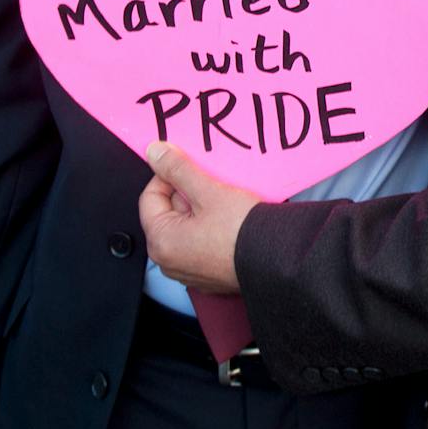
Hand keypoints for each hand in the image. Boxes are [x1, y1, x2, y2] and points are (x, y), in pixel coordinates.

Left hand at [139, 142, 255, 293]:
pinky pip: (201, 243)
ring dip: (202, 210)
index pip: (150, 196)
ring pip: (186, 227)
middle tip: (213, 187)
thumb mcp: (208, 191)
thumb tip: (154, 153)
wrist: (277, 259)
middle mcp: (168, 261)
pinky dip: (211, 230)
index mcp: (161, 241)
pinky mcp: (207, 275)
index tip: (189, 169)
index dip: (170, 177)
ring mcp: (188, 271)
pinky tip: (230, 222)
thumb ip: (177, 169)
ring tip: (224, 203)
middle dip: (189, 195)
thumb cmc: (242, 232)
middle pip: (169, 212)